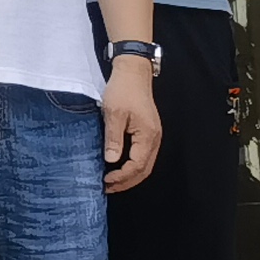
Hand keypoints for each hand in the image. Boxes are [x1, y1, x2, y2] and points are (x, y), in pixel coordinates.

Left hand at [101, 57, 163, 191]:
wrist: (133, 71)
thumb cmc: (123, 90)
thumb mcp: (113, 114)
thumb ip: (113, 138)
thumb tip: (111, 160)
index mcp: (147, 136)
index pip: (137, 166)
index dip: (121, 177)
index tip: (105, 180)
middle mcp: (154, 138)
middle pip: (144, 170)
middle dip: (126, 182)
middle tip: (108, 188)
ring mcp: (152, 135)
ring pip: (144, 163)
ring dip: (129, 175)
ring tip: (112, 181)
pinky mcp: (147, 131)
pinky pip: (142, 155)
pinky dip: (132, 164)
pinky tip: (118, 165)